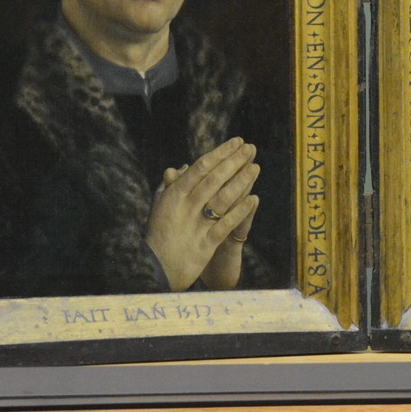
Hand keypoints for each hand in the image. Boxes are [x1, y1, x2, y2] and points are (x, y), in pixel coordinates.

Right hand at [145, 137, 258, 290]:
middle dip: (234, 162)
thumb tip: (180, 168)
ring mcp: (195, 225)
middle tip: (251, 148)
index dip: (220, 153)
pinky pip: (225, 225)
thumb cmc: (159, 235)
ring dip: (240, 182)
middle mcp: (184, 207)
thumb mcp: (160, 207)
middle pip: (213, 179)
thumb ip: (171, 187)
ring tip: (255, 168)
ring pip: (221, 199)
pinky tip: (253, 200)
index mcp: (174, 195)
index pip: (201, 168)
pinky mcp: (204, 245)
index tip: (236, 142)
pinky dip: (239, 212)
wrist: (154, 269)